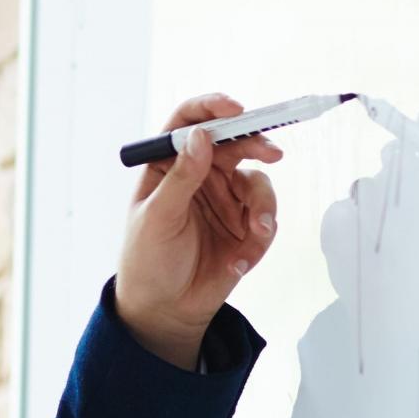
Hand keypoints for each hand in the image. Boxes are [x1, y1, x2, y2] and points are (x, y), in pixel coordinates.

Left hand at [114, 93, 281, 368]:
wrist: (166, 309)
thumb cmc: (147, 260)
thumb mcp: (158, 217)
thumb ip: (181, 177)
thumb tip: (201, 137)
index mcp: (169, 166)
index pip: (191, 123)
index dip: (213, 108)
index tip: (234, 109)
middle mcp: (200, 175)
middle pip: (235, 143)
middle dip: (255, 143)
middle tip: (271, 152)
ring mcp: (225, 199)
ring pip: (258, 181)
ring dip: (263, 203)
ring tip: (257, 231)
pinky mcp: (245, 226)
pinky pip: (267, 216)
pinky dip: (261, 234)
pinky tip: (239, 260)